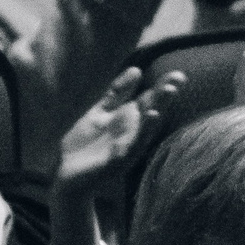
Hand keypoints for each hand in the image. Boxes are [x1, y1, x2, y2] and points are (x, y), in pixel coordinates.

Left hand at [56, 65, 186, 199]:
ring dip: (149, 124)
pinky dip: (128, 146)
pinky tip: (126, 142)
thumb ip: (118, 93)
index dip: (163, 87)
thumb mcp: (101, 112)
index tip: (178, 75)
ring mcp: (124, 149)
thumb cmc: (84, 144)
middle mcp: (131, 133)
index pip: (150, 99)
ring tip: (156, 110)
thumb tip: (137, 69)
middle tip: (175, 84)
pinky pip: (122, 154)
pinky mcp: (112, 165)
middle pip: (150, 113)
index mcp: (129, 119)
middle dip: (162, 101)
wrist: (66, 175)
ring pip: (141, 135)